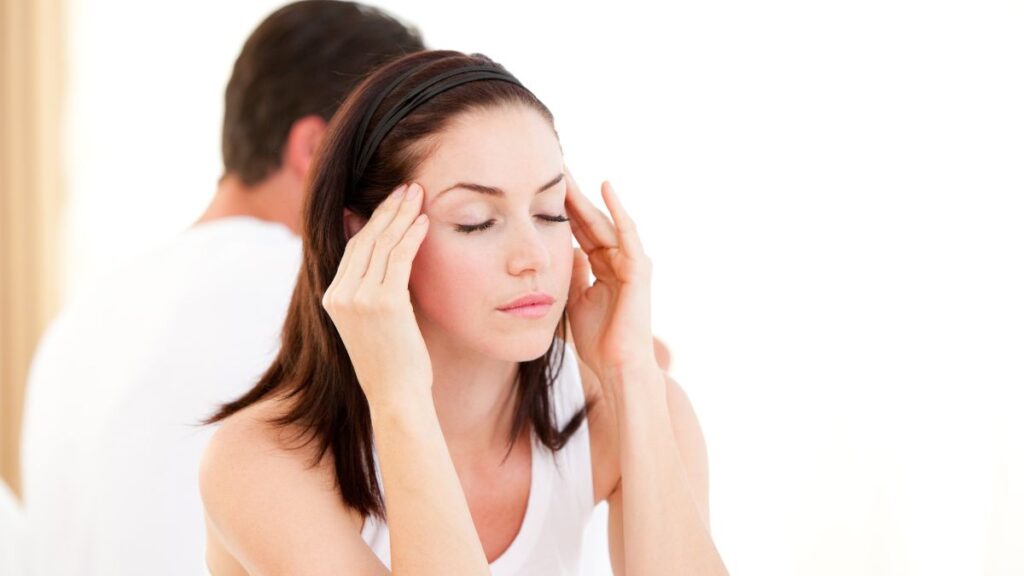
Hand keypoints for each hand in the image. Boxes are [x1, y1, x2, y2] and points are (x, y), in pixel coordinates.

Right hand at [321, 183, 431, 408]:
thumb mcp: (375, 323)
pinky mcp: (381, 303)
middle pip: (364, 239)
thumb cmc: (394, 364)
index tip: (391, 201)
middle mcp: (339, 296)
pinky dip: (411, 236)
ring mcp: (358, 299)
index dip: (372, 221)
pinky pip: (398, 259)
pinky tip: (424, 222)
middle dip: (387, 210)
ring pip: (381, 244)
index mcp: (332, 299)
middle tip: (407, 188)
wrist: (396, 397)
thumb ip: (375, 291)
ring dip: (402, 215)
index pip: (352, 248)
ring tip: (418, 195)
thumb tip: (388, 261)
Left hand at [565, 166, 658, 383]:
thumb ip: (572, 273)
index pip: (578, 231)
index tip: (539, 187)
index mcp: (601, 268)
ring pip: (604, 222)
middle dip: (570, 195)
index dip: (560, 210)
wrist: (618, 368)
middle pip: (589, 221)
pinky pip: (628, 234)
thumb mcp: (574, 299)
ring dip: (587, 196)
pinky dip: (618, 211)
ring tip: (568, 171)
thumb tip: (564, 250)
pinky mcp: (639, 269)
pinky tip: (605, 189)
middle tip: (552, 166)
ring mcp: (630, 263)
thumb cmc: (598, 341)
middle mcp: (617, 260)